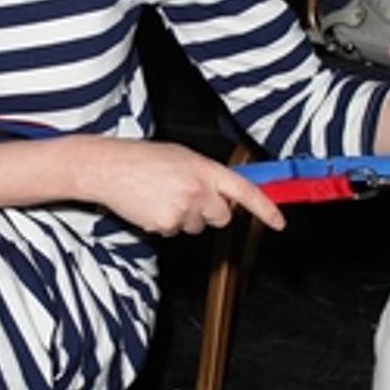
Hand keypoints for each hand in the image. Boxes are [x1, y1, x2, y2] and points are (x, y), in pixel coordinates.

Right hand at [76, 138, 285, 236]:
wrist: (109, 167)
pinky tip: (151, 206)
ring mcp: (183, 209)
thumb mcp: (182, 157)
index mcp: (205, 169)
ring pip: (196, 226)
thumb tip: (224, 193)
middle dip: (210, 212)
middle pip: (222, 216)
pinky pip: (175, 232)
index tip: (279, 222)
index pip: (245, 191)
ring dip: (184, 216)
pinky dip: (165, 223)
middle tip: (186, 196)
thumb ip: (206, 175)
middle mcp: (199, 190)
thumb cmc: (143, 159)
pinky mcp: (166, 224)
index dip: (265, 209)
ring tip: (162, 196)